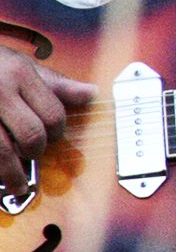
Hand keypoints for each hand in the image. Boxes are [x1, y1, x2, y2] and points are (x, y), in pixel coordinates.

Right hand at [0, 44, 95, 190]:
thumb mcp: (22, 66)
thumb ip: (56, 84)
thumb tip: (92, 94)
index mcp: (20, 75)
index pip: (52, 113)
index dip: (57, 130)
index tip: (53, 136)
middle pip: (30, 134)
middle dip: (35, 150)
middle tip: (33, 153)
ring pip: (3, 151)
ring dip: (13, 173)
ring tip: (18, 185)